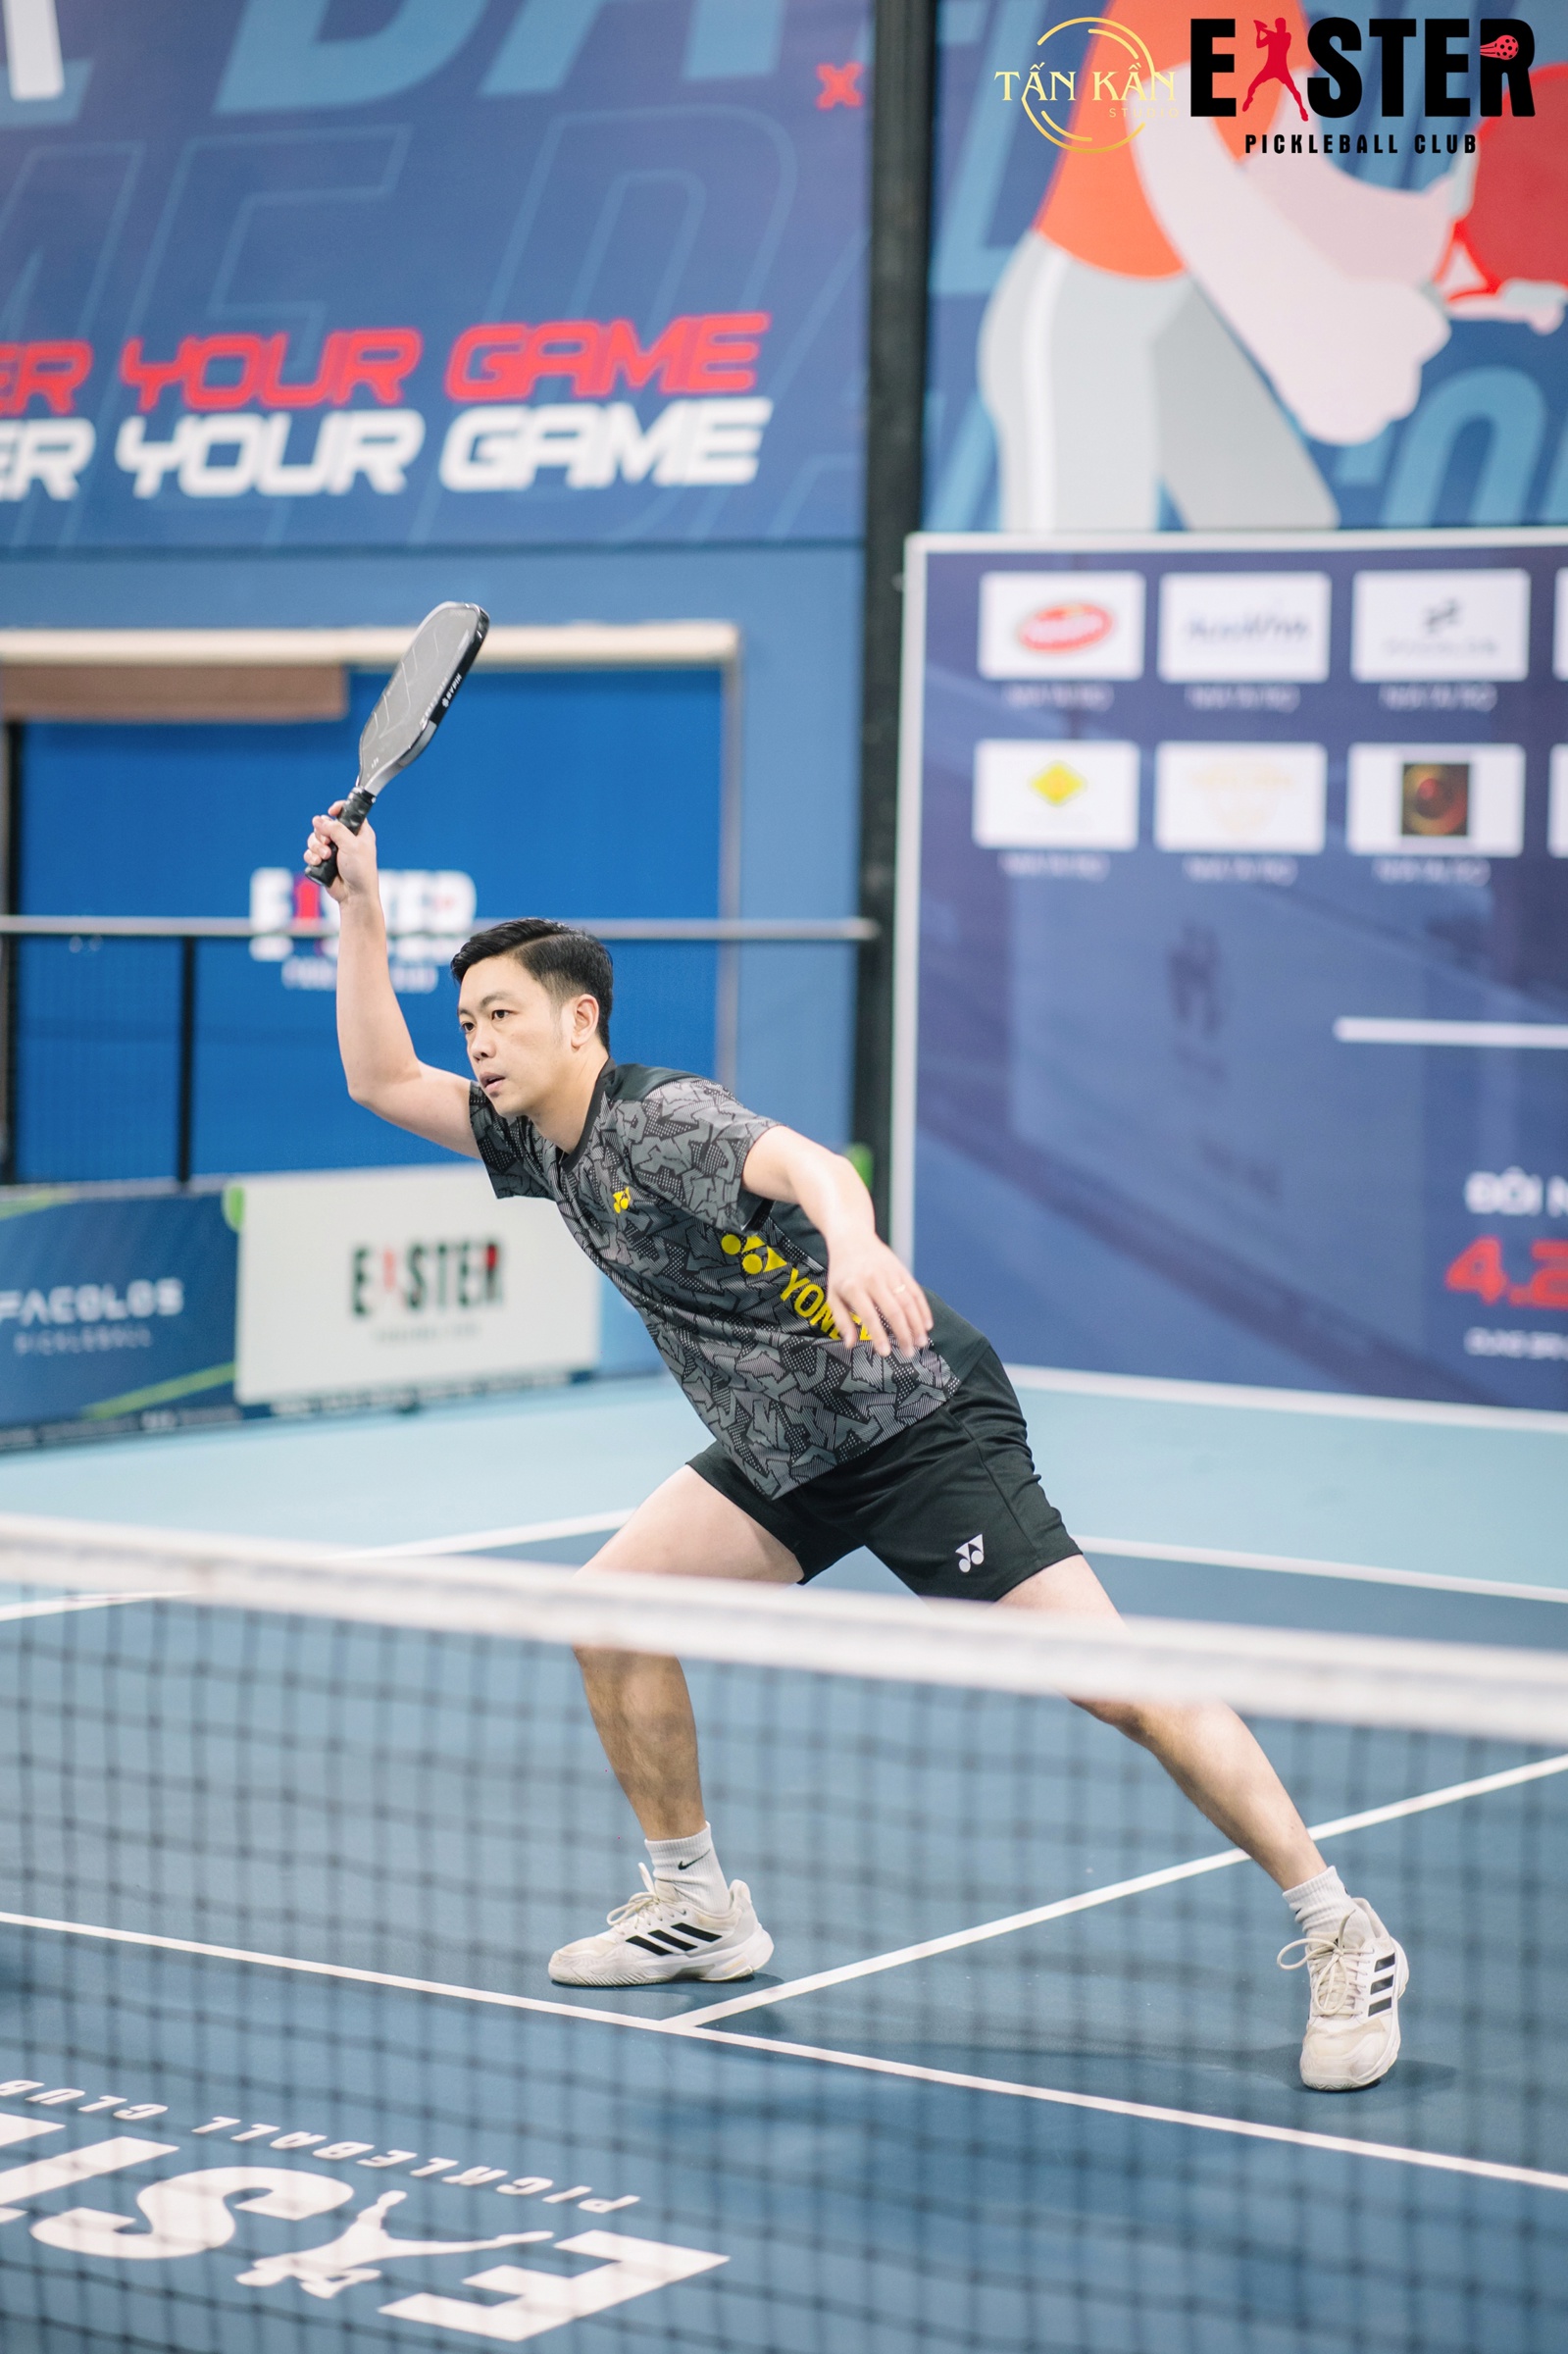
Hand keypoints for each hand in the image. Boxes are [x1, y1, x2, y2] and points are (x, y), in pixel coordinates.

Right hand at [303, 803, 379, 904]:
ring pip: (315, 838)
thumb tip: (318, 819)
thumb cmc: (360, 870)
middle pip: (324, 825)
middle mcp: (345, 839)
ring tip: (324, 857)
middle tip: (328, 844)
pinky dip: (311, 856)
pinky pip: (310, 852)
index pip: (347, 812)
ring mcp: (333, 850)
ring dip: (316, 847)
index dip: (338, 809)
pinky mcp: (323, 861)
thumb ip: (335, 829)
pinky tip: (318, 863)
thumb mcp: (351, 845)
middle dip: (322, 834)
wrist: (354, 895)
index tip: (331, 811)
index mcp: (358, 832)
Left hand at [824, 1235, 931, 1358]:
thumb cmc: (841, 1271)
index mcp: (853, 1287)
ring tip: (921, 1342)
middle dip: (904, 1334)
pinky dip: (923, 1309)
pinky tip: (927, 1324)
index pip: (869, 1316)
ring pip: (908, 1302)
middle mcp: (874, 1279)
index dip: (879, 1336)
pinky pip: (915, 1292)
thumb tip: (850, 1345)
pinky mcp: (902, 1270)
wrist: (852, 1238)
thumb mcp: (833, 1295)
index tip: (886, 1353)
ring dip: (917, 1325)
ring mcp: (890, 1274)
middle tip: (909, 1353)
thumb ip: (842, 1321)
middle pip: (894, 1311)